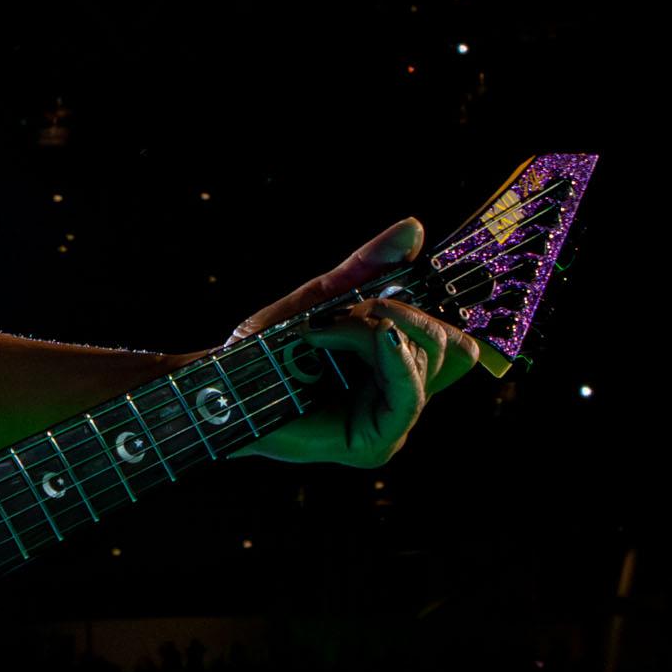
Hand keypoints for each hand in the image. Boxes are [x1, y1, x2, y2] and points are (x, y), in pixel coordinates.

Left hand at [218, 218, 486, 469]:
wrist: (222, 389)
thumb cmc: (268, 349)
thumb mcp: (324, 298)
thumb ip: (367, 266)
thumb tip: (413, 227)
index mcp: (397, 366)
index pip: (450, 335)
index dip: (437, 305)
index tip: (396, 283)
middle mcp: (402, 396)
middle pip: (446, 344)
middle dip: (402, 311)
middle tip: (357, 305)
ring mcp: (393, 423)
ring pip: (424, 359)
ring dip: (375, 329)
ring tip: (323, 329)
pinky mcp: (377, 443)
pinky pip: (408, 394)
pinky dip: (388, 356)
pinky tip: (367, 336)